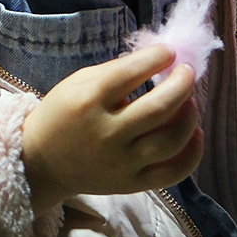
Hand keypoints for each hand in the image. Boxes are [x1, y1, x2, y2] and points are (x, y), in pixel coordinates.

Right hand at [20, 46, 202, 212]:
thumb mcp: (78, 83)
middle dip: (182, 83)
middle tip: (187, 71)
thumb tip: (159, 59)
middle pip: (159, 108)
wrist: (42, 163)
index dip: (156, 58)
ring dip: (189, 115)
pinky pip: (173, 173)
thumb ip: (117, 71)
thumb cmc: (62, 115)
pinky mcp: (131, 184)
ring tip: (188, 101)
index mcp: (88, 102)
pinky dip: (192, 153)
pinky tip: (194, 134)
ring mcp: (121, 163)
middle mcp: (106, 134)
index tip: (168, 52)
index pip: (131, 73)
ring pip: (171, 141)